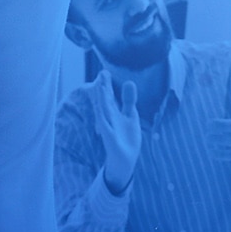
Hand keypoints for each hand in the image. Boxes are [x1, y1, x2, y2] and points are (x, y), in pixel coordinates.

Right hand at [86, 71, 141, 194]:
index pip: (110, 95)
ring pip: (104, 110)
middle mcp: (109, 117)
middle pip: (106, 100)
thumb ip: (129, 100)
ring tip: (101, 86)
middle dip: (104, 88)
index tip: (104, 72)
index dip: (107, 84)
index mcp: (114, 111)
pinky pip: (104, 125)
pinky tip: (100, 107)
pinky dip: (102, 116)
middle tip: (102, 74)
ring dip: (102, 99)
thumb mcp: (130, 116)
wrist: (125, 159)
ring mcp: (108, 126)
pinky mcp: (109, 136)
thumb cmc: (126, 137)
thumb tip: (129, 81)